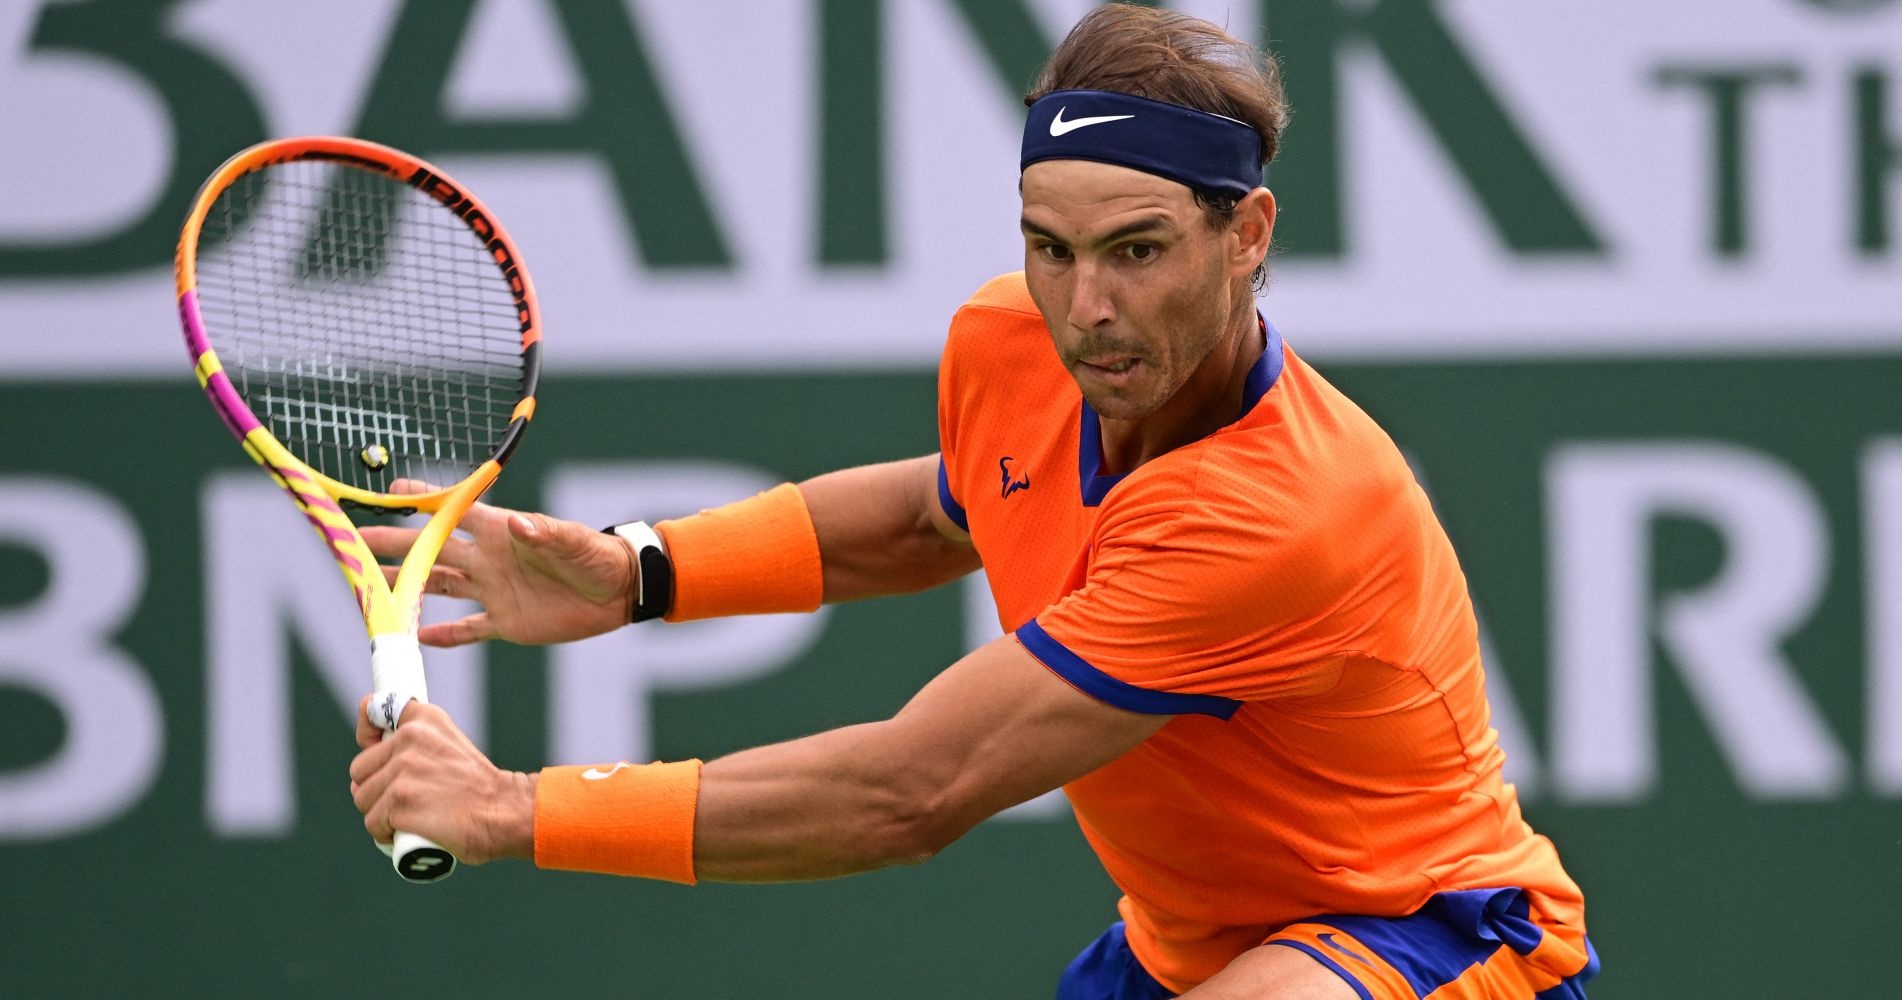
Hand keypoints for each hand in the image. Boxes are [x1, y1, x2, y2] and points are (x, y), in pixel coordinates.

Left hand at [350, 697, 535, 864]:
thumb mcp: (452, 745)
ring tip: (408, 819)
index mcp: (424, 720)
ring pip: (363, 799)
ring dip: (380, 814)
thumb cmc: (479, 788)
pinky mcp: (399, 803)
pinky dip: (385, 834)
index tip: (374, 747)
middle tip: (403, 800)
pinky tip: (404, 834)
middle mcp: (410, 739)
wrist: (503, 812)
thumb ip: (419, 744)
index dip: (367, 733)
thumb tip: (377, 770)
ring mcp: (403, 772)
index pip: (373, 709)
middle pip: (360, 770)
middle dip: (375, 788)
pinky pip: (373, 823)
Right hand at [362, 483, 636, 646]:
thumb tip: (517, 524)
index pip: (455, 513)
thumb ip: (545, 533)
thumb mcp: (573, 541)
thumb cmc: (598, 557)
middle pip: (432, 551)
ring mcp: (495, 591)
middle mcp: (490, 560)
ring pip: (440, 587)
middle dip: (394, 545)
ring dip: (407, 586)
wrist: (621, 592)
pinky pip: (468, 629)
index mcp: (502, 532)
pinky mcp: (507, 622)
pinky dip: (444, 635)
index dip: (425, 501)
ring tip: (371, 584)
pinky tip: (417, 636)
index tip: (391, 490)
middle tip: (355, 542)